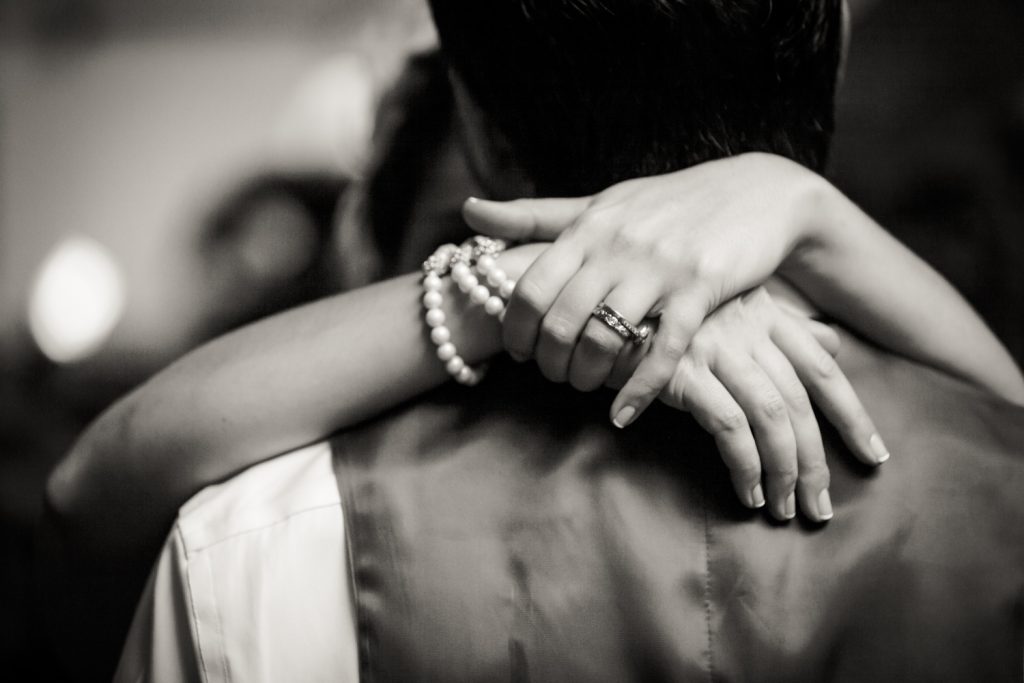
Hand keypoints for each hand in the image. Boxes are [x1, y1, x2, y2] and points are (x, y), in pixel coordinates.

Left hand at [463, 152, 828, 427]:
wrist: (759, 193)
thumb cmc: (669, 203)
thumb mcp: (601, 203)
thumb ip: (535, 215)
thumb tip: (467, 211)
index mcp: (590, 227)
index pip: (531, 287)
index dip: (515, 328)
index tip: (517, 350)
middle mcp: (619, 246)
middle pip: (560, 320)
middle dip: (548, 360)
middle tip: (552, 375)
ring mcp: (662, 268)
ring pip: (605, 337)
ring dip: (586, 376)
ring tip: (585, 386)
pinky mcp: (702, 290)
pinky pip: (663, 350)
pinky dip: (639, 390)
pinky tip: (622, 415)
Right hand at [611, 288, 885, 521]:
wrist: (595, 301)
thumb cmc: (659, 312)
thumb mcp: (726, 306)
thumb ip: (780, 324)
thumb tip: (831, 342)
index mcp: (763, 311)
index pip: (823, 367)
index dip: (853, 415)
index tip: (874, 455)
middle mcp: (746, 326)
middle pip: (801, 402)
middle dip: (817, 461)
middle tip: (820, 507)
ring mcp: (715, 346)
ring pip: (772, 417)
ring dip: (784, 472)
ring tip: (782, 510)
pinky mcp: (683, 371)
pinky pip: (729, 426)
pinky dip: (744, 464)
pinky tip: (745, 492)